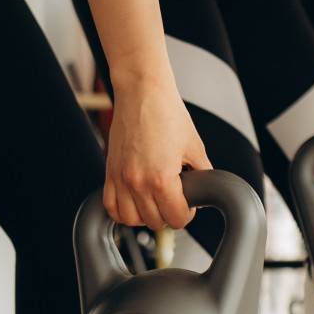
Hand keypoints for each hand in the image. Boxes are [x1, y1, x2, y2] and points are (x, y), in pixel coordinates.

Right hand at [103, 75, 209, 229]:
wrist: (142, 92)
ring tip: (155, 202)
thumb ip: (202, 174)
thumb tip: (204, 192)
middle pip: (154, 222)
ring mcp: (120, 178)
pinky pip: (110, 206)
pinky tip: (134, 202)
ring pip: (130, 219)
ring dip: (145, 215)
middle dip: (168, 214)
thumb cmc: (167, 113)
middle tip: (174, 199)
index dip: (187, 214)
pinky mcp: (110, 171)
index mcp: (161, 178)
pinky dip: (122, 210)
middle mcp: (137, 182)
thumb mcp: (195, 146)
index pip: (175, 218)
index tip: (188, 204)